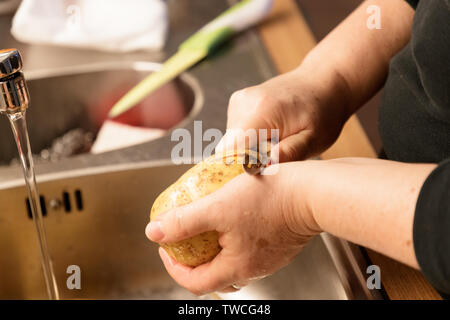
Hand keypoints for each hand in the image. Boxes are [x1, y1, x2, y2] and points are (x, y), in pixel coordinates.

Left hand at [145, 163, 320, 294]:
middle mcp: (255, 268)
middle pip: (215, 274)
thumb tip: (154, 232)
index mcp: (238, 267)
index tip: (165, 248)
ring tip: (207, 224)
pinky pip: (249, 247)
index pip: (195, 282)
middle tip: (184, 239)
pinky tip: (233, 215)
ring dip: (214, 247)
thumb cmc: (271, 199)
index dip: (174, 268)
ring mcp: (270, 257)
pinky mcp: (280, 243)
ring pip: (233, 261)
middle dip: (194, 259)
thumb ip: (184, 221)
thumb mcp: (218, 207)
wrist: (314, 192)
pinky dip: (233, 238)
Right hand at [215, 70, 349, 162]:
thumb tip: (264, 165)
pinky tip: (271, 132)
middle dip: (248, 159)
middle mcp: (244, 102)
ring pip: (231, 141)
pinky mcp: (238, 101)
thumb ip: (290, 153)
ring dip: (249, 148)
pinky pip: (235, 131)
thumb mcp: (315, 139)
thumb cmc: (323, 113)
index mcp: (262, 111)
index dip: (239, 166)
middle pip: (230, 148)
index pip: (231, 148)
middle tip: (277, 154)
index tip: (260, 171)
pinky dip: (249, 138)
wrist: (322, 82)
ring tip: (277, 141)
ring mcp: (239, 100)